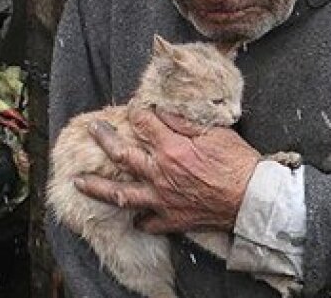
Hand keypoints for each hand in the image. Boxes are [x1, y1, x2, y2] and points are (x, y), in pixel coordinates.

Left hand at [74, 109, 260, 233]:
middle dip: (104, 138)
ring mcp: (162, 199)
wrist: (251, 198)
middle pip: (122, 154)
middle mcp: (160, 173)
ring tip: (79, 181)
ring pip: (121, 194)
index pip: (143, 123)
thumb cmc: (237, 162)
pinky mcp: (171, 218)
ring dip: (97, 187)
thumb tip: (162, 111)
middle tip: (93, 129)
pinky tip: (132, 214)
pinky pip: (147, 222)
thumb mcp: (214, 132)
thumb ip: (184, 122)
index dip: (135, 112)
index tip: (132, 108)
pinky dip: (138, 218)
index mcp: (171, 148)